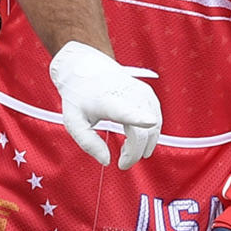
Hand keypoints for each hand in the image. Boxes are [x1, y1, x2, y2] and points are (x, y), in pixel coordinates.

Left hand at [49, 41, 161, 168]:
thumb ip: (89, 143)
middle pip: (142, 132)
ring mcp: (142, 93)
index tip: (149, 121)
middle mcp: (129, 95)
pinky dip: (149, 136)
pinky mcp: (149, 95)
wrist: (86, 67)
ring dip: (143, 146)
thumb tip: (107, 162)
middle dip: (135, 153)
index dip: (138, 117)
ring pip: (154, 128)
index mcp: (108, 101)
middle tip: (122, 164)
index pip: (125, 110)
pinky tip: (134, 141)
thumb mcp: (74, 122)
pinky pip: (157, 122)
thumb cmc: (79, 98)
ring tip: (125, 151)